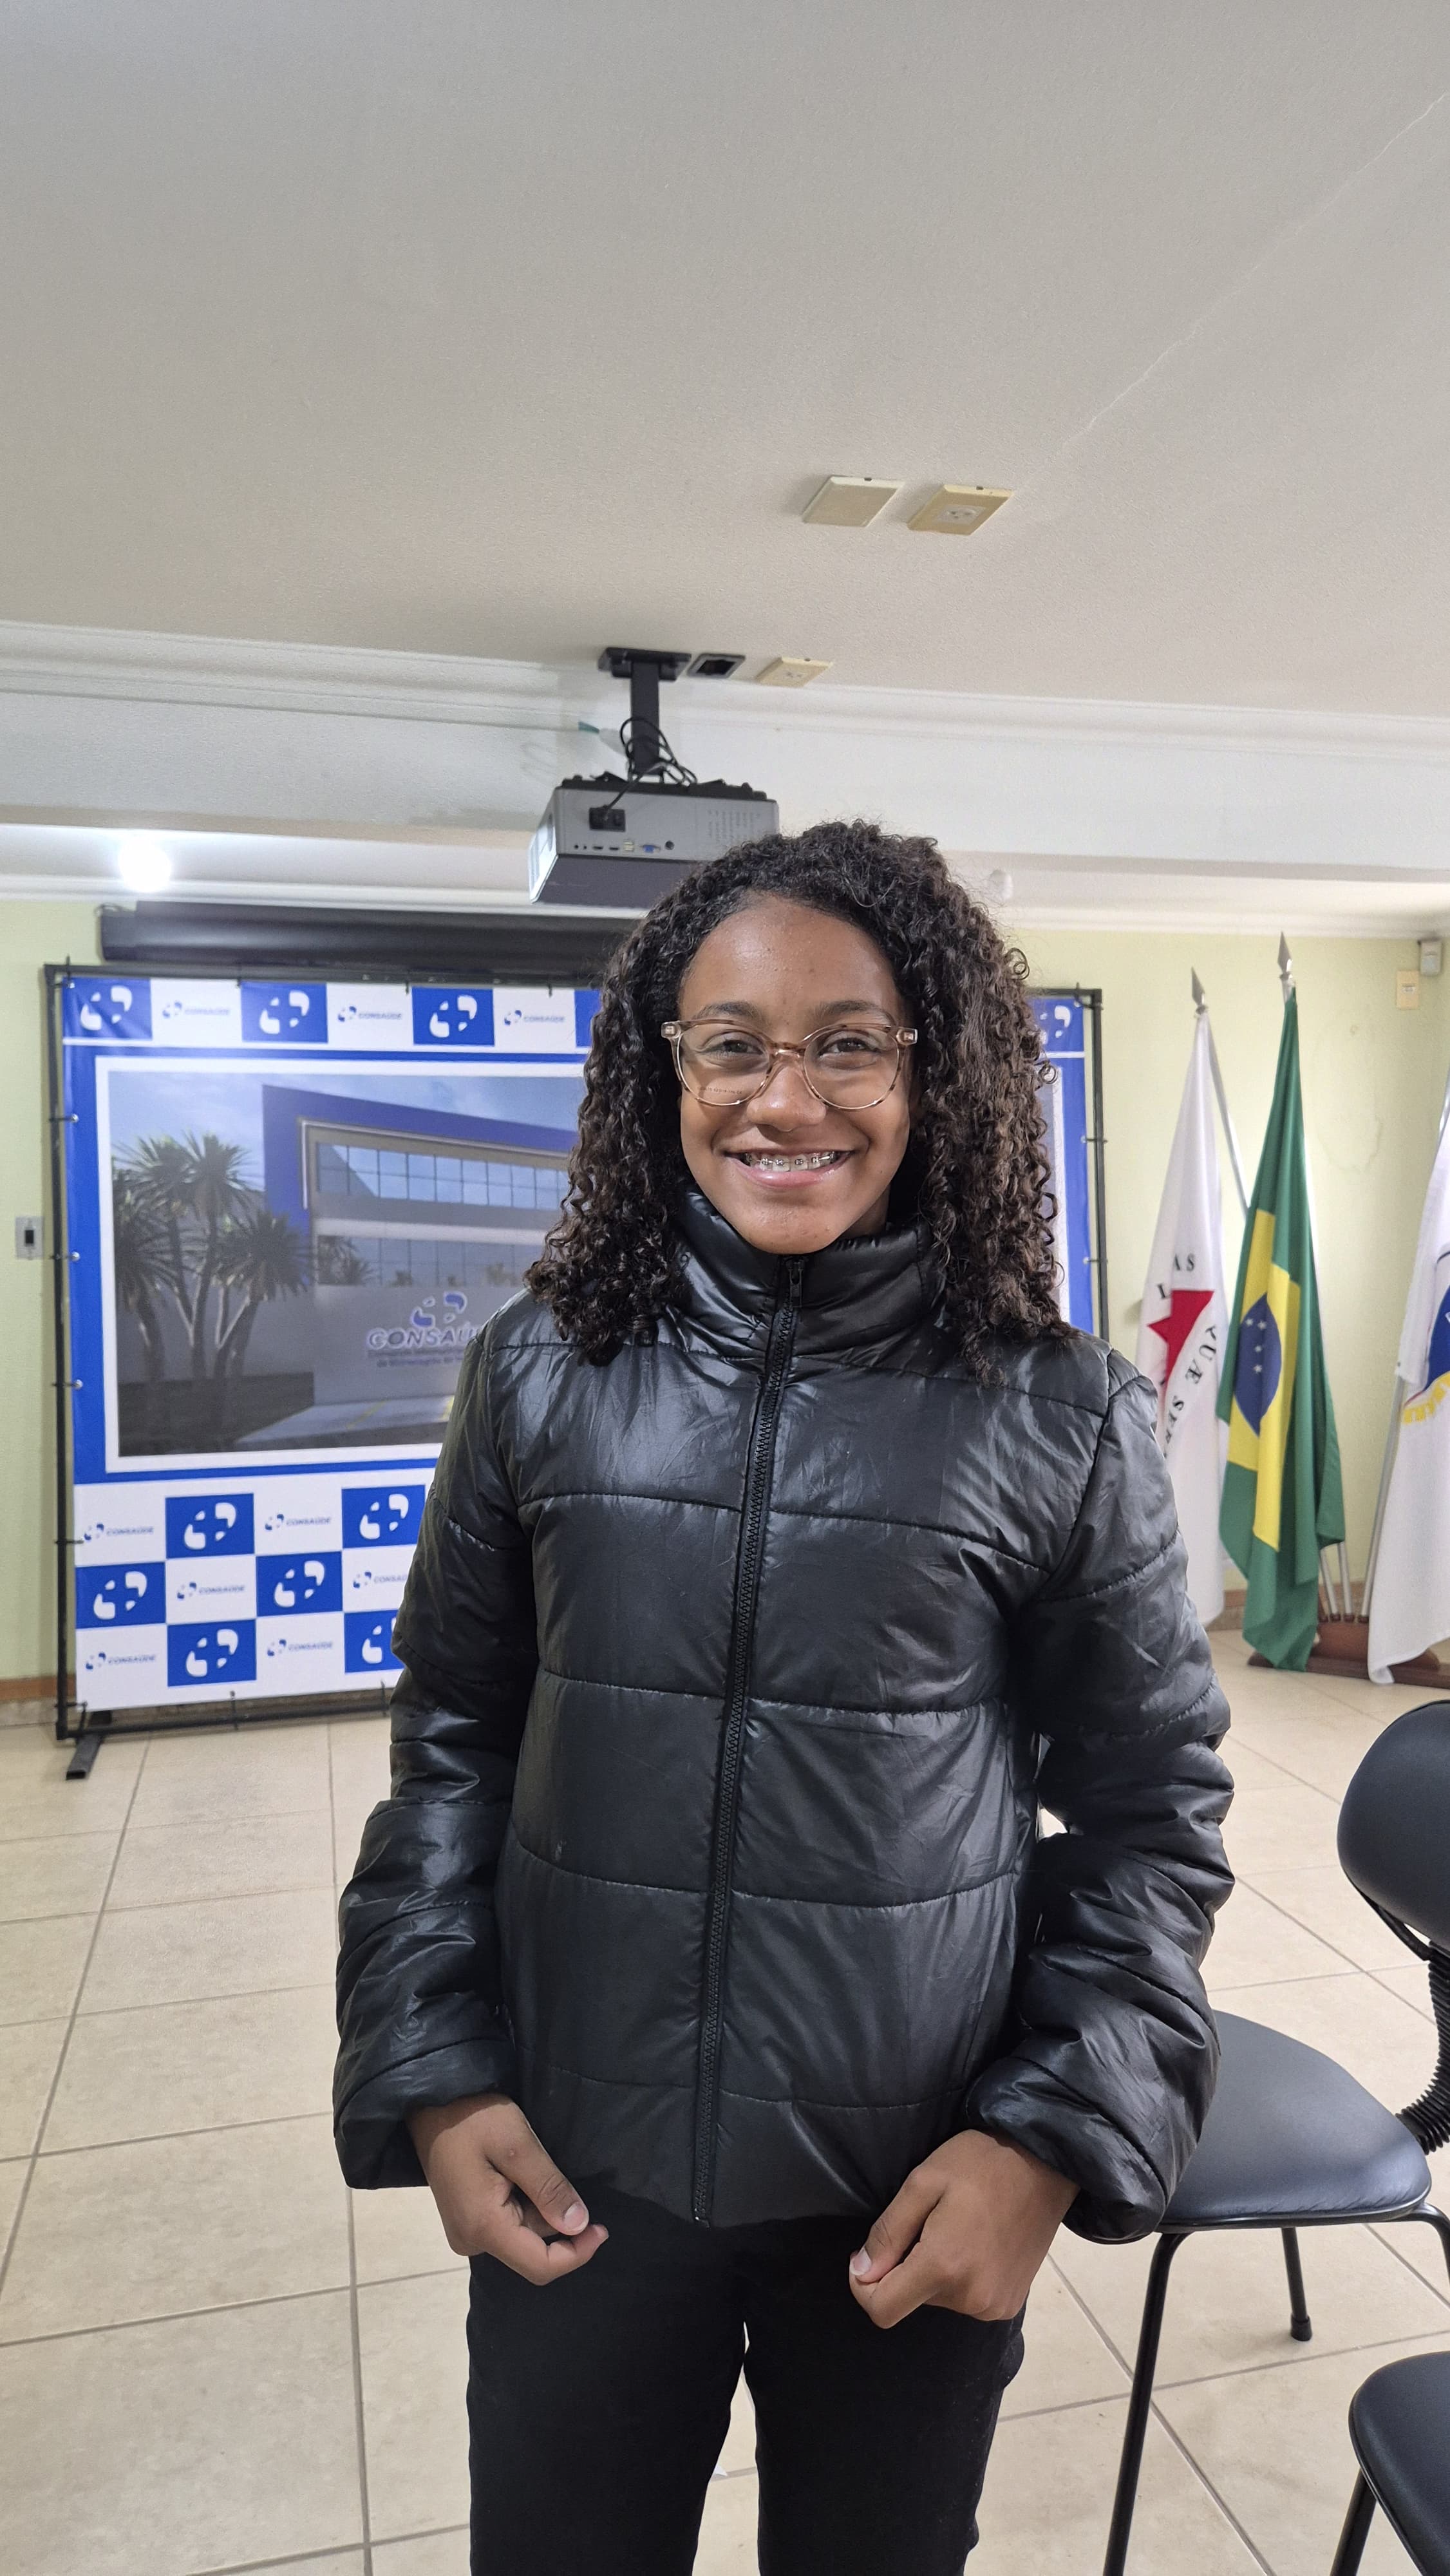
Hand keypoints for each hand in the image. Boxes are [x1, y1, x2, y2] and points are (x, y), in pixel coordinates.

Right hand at [408, 2092, 607, 2283]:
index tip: (602, 2229)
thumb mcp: (518, 2145)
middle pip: (531, 2252)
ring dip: (539, 2209)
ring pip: (521, 2236)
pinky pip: (505, 2225)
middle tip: (557, 2175)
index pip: (540, 2266)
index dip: (577, 2254)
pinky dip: (524, 2205)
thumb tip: (579, 2226)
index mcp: (483, 2227)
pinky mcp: (465, 2219)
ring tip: (530, 2165)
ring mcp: (465, 2231)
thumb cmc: (474, 2117)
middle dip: (556, 2222)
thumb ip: (549, 2189)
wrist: (432, 2101)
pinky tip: (519, 2174)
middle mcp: (470, 2240)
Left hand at [848, 2129, 1077, 2328]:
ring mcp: (994, 2306)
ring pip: (938, 2299)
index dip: (863, 2285)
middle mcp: (970, 2299)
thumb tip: (861, 2271)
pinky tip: (976, 2243)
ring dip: (934, 2271)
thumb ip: (888, 2233)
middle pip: (911, 2301)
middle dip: (906, 2268)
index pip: (882, 2310)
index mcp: (944, 2268)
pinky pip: (966, 2300)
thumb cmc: (979, 2163)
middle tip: (928, 2222)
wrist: (1045, 2163)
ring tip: (956, 2228)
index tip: (869, 2254)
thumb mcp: (922, 2182)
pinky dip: (960, 2277)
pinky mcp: (1009, 2304)